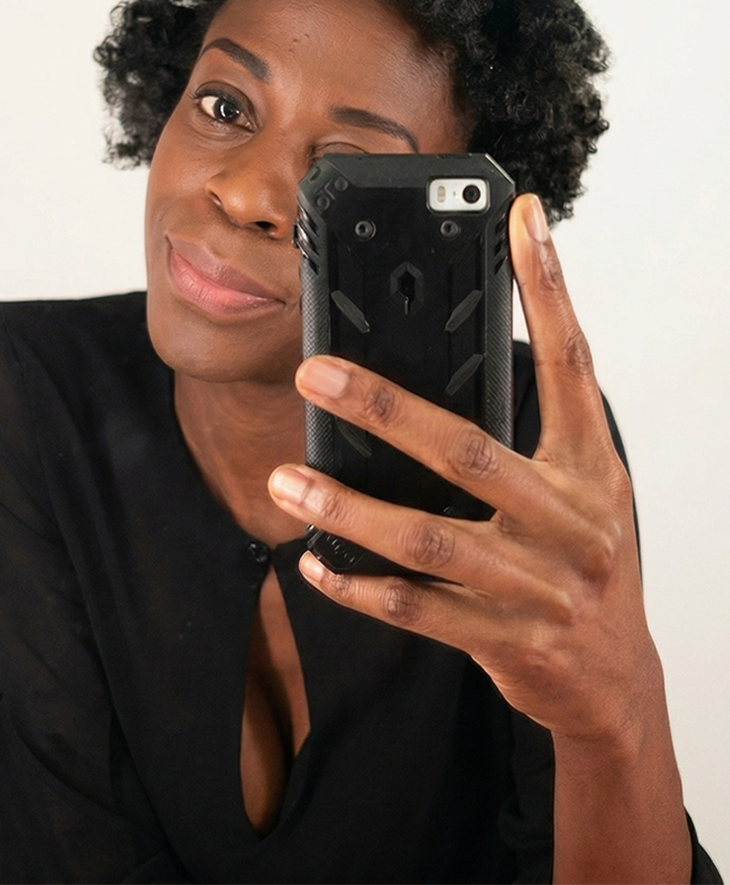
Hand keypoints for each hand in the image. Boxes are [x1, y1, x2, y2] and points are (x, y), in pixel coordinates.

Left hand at [269, 194, 658, 742]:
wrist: (614, 679)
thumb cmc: (583, 562)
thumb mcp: (576, 489)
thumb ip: (522, 440)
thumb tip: (427, 379)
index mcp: (590, 466)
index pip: (570, 362)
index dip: (548, 288)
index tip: (519, 220)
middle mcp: (572, 519)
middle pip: (468, 449)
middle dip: (383, 408)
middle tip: (315, 373)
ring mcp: (540, 584)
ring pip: (429, 537)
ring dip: (348, 508)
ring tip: (284, 483)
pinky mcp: (508, 639)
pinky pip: (420, 609)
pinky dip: (361, 587)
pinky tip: (315, 562)